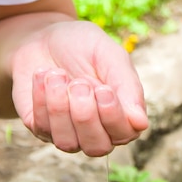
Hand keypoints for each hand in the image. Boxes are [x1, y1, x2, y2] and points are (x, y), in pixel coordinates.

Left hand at [10, 20, 147, 155]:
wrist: (44, 35)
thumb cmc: (84, 45)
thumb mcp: (109, 55)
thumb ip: (127, 86)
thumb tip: (141, 123)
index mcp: (121, 111)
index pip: (125, 133)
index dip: (113, 116)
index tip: (103, 89)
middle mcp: (96, 129)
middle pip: (97, 146)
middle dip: (85, 114)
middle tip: (79, 82)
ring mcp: (68, 131)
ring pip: (68, 143)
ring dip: (60, 107)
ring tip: (57, 74)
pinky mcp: (41, 127)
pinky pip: (42, 127)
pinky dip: (42, 98)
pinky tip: (43, 74)